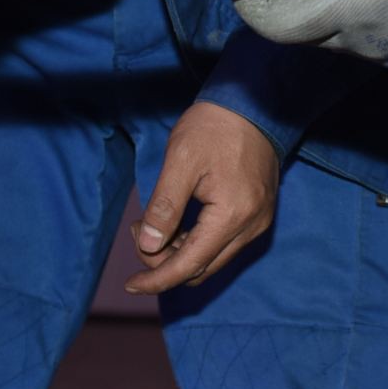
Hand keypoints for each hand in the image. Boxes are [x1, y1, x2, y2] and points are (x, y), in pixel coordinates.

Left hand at [125, 100, 279, 292]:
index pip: (190, 265)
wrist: (252, 104)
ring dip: (178, 252)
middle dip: (163, 262)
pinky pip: (222, 244)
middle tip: (140, 229)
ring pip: (211, 260)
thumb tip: (148, 247)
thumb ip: (164, 207)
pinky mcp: (257, 215)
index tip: (130, 284)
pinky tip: (176, 220)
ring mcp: (258, 222)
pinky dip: (195, 242)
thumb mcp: (180, 162)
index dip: (157, 279)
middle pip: (201, 269)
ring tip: (153, 221)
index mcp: (232, 216)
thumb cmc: (214, 127)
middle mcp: (251, 228)